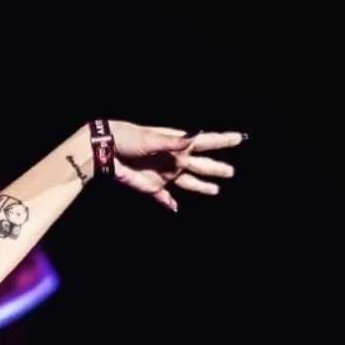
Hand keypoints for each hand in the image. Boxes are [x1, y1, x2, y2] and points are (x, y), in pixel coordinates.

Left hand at [110, 123, 244, 212]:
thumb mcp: (151, 138)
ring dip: (202, 186)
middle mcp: (174, 159)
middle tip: (231, 172)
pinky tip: (176, 209)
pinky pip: (164, 198)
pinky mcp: (151, 187)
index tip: (240, 138)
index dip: (223, 140)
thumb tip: (196, 135)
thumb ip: (174, 141)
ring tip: (216, 190)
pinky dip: (170, 204)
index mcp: (177, 144)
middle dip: (216, 168)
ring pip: (189, 182)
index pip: (206, 142)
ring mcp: (164, 174)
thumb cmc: (127, 138)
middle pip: (201, 165)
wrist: (104, 151)